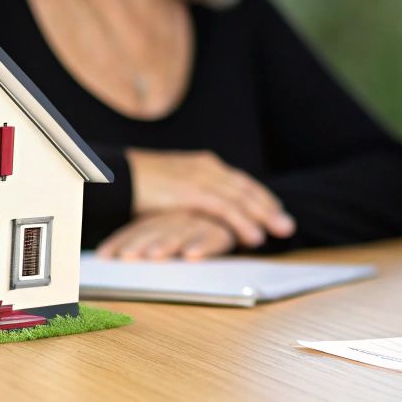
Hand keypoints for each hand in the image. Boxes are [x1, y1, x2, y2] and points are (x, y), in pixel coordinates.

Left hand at [94, 211, 236, 260]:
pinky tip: (191, 255)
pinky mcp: (225, 230)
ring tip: (154, 256)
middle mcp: (180, 217)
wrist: (238, 219)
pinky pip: (214, 236)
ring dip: (168, 243)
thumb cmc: (198, 232)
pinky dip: (203, 245)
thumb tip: (109, 257)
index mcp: (163, 217)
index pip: (137, 228)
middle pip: (156, 229)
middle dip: (140, 242)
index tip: (103, 256)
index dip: (120, 240)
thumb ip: (148, 242)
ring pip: (182, 231)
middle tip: (127, 256)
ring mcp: (202, 221)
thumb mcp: (171, 235)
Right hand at [126, 147, 294, 248]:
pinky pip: (224, 209)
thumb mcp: (169, 187)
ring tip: (280, 232)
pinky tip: (254, 237)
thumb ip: (189, 194)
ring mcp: (199, 177)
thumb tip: (201, 209)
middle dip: (268, 207)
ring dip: (263, 216)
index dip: (259, 197)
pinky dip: (242, 223)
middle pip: (246, 188)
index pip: (239, 181)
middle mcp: (206, 167)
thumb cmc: (136, 184)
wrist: (113, 175)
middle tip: (287, 225)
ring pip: (241, 198)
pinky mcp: (190, 191)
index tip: (274, 210)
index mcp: (202, 164)